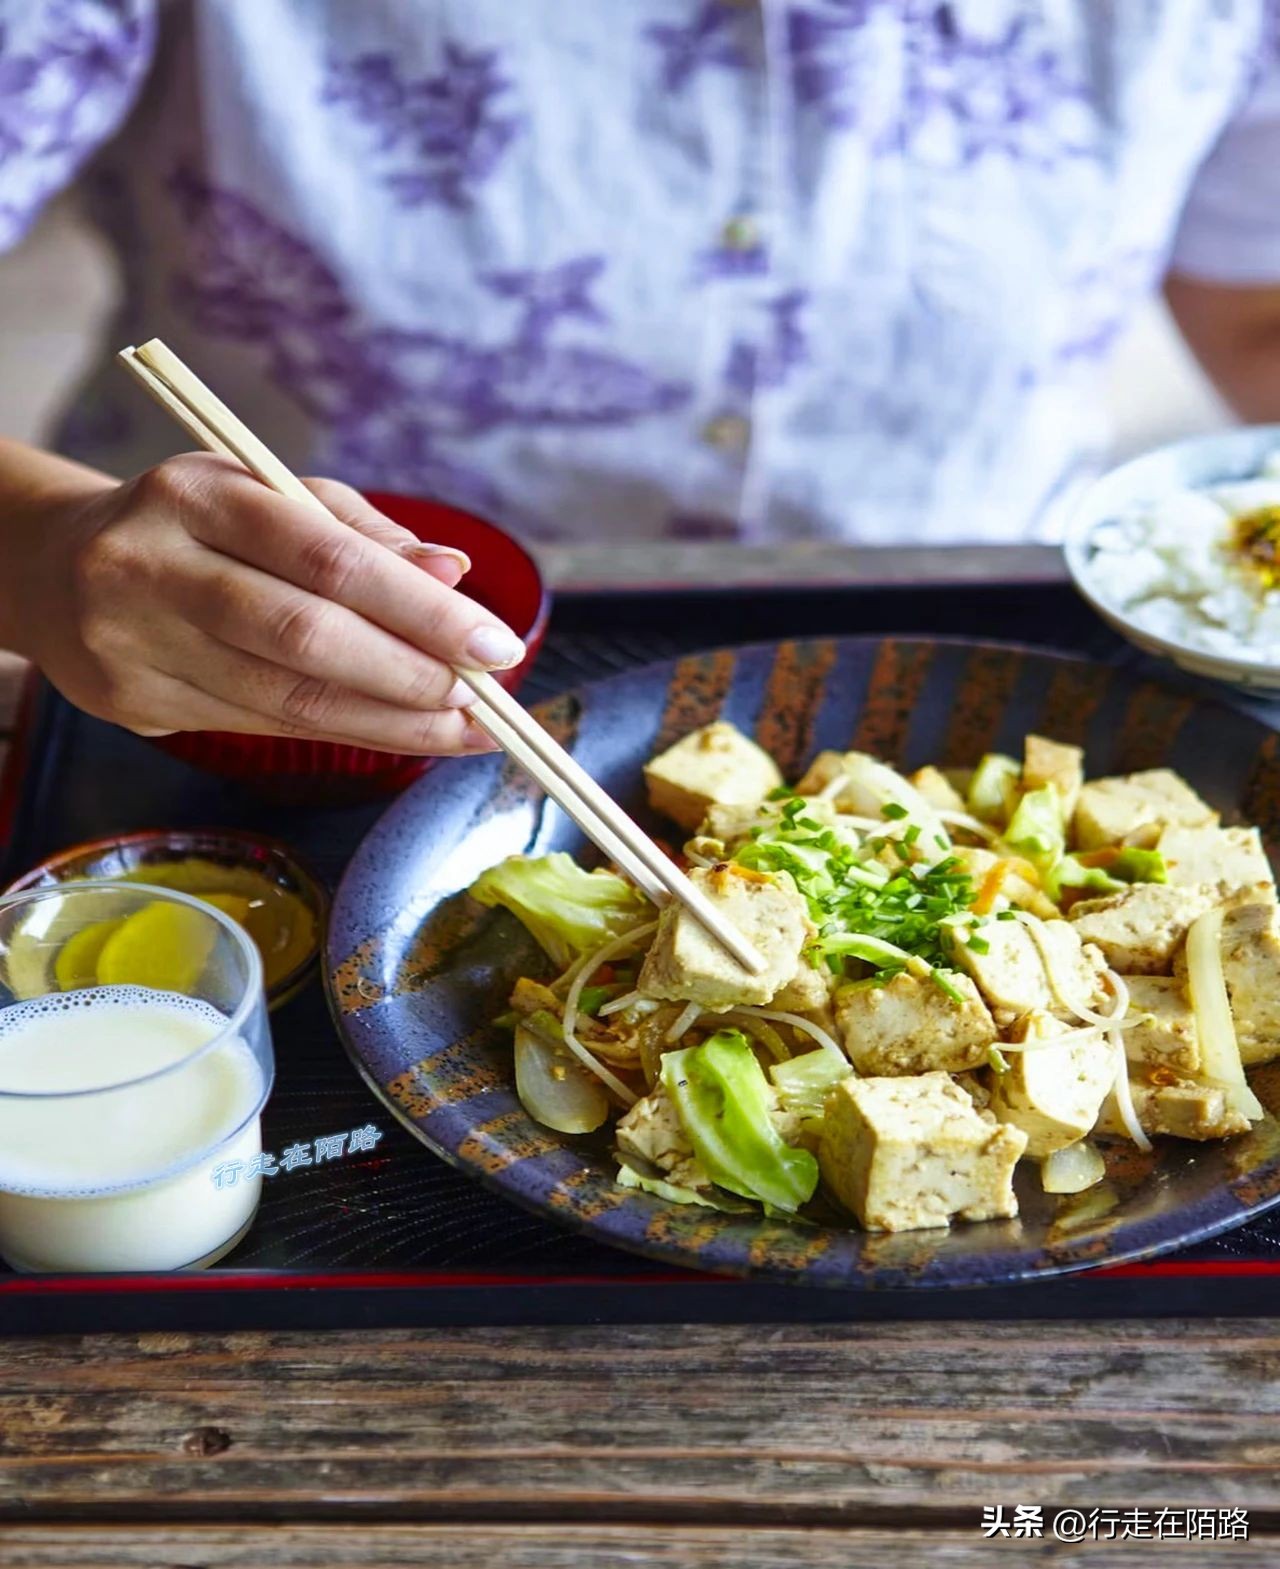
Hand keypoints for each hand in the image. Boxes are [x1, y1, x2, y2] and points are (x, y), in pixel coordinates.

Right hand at [9, 454, 523, 754]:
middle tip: (488, 700)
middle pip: (306, 638)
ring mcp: (135, 642)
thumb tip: (452, 572)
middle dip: (413, 676)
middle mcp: (154, 567)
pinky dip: (345, 734)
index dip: (419, 610)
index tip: (494, 644)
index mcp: (196, 495)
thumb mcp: (266, 496)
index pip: (327, 559)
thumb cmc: (194, 527)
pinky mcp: (133, 703)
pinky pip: (262, 728)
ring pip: (287, 702)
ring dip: (392, 723)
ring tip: (463, 731)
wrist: (57, 570)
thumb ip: (360, 532)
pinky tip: (401, 734)